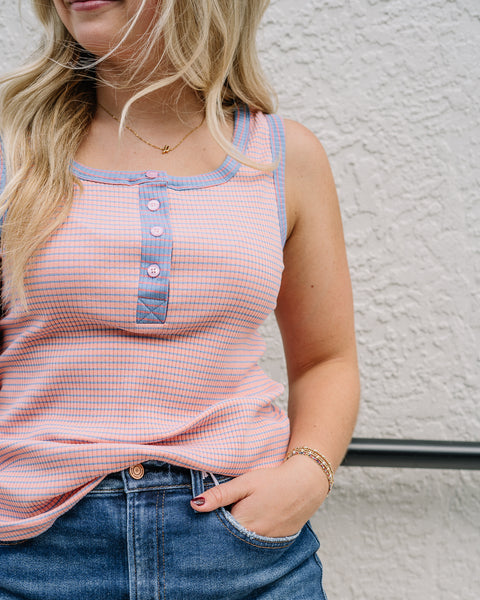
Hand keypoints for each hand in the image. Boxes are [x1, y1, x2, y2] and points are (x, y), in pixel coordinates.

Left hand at [190, 455, 329, 537]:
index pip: (215, 532)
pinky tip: (254, 520)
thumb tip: (195, 505)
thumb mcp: (245, 483)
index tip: (210, 510)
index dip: (210, 522)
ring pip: (242, 543)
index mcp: (242, 524)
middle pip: (228, 540)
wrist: (306, 484)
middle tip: (227, 509)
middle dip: (222, 528)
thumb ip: (220, 494)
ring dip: (237, 533)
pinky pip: (257, 544)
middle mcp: (254, 540)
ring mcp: (266, 544)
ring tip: (242, 512)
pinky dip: (251, 536)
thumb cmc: (274, 481)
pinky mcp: (276, 543)